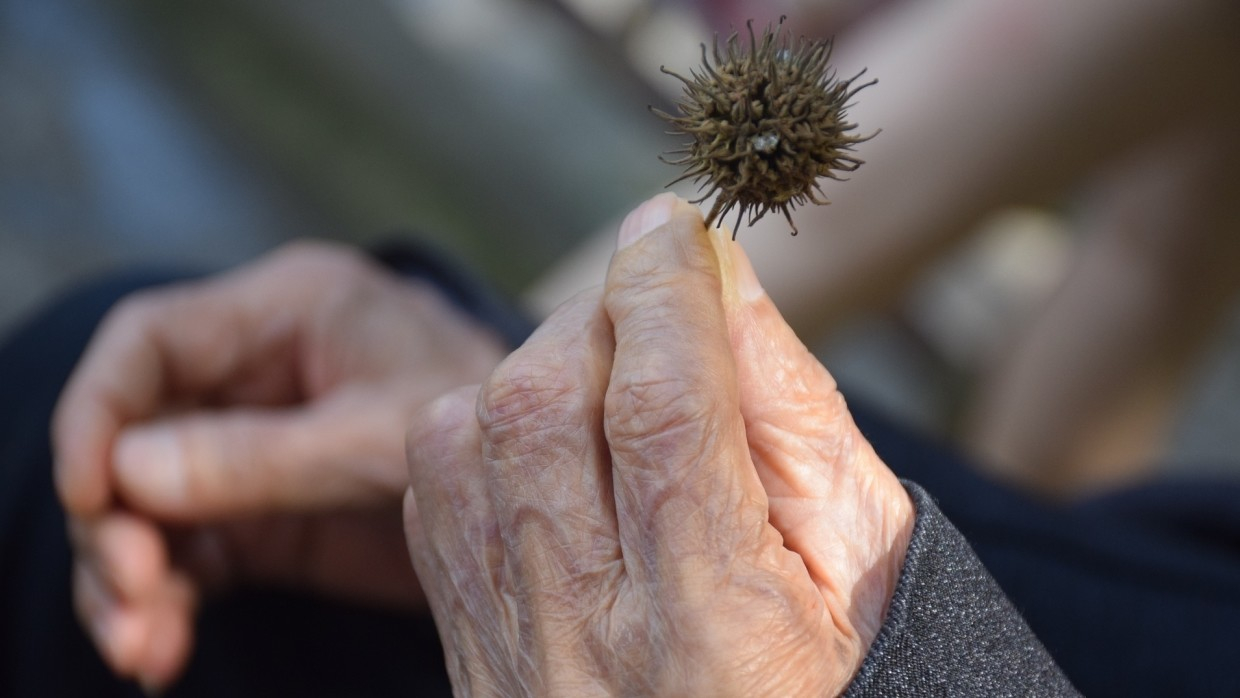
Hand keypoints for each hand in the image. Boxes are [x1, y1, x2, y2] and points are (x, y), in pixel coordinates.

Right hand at [53, 241, 506, 688]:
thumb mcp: (382, 434)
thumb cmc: (492, 422)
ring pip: (147, 502)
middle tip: (132, 595)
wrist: (551, 481)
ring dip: (131, 576)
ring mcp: (254, 444)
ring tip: (144, 647)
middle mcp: (256, 371)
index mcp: (288, 310)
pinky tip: (161, 653)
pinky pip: (189, 551)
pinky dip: (167, 602)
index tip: (91, 495)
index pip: (149, 340)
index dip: (97, 412)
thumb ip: (264, 454)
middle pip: (132, 431)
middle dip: (114, 519)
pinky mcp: (265, 510)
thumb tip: (128, 472)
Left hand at [404, 195, 914, 695]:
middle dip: (600, 317)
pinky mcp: (467, 644)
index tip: (673, 226)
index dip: (665, 293)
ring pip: (464, 434)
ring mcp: (510, 651)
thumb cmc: (840, 678)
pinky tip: (556, 443)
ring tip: (610, 381)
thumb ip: (796, 413)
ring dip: (537, 366)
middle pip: (542, 408)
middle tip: (658, 311)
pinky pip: (434, 488)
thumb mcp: (864, 553)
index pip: (663, 413)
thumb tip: (717, 275)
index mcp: (718, 630)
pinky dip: (486, 426)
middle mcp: (588, 641)